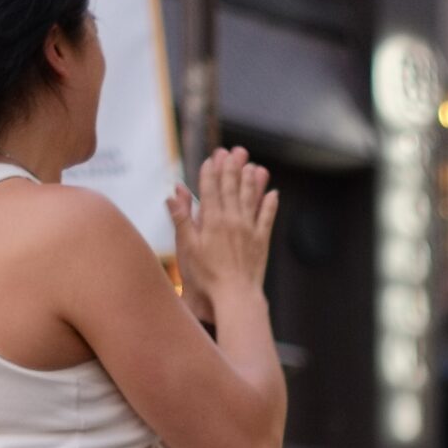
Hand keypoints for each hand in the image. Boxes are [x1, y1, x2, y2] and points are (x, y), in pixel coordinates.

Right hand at [169, 145, 278, 321]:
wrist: (234, 296)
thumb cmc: (206, 276)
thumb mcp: (186, 247)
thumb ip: (182, 218)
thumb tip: (175, 193)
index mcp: (212, 221)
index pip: (210, 189)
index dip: (211, 172)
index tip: (212, 158)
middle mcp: (232, 220)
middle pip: (232, 188)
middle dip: (232, 168)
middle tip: (234, 151)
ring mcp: (249, 230)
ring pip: (251, 198)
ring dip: (252, 180)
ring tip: (253, 165)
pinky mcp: (262, 241)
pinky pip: (267, 217)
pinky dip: (270, 204)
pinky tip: (273, 193)